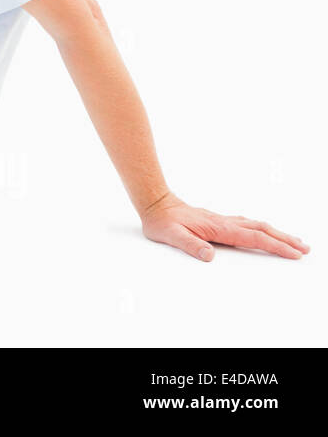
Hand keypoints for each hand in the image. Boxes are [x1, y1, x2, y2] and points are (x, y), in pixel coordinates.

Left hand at [139, 191, 309, 261]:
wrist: (155, 204)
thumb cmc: (162, 221)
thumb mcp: (171, 236)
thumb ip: (190, 245)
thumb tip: (209, 256)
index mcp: (218, 228)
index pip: (253, 238)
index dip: (275, 246)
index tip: (294, 253)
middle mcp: (224, 222)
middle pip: (261, 230)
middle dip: (284, 240)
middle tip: (304, 249)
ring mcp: (222, 220)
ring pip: (255, 226)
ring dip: (276, 233)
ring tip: (293, 241)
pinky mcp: (218, 221)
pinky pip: (246, 225)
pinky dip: (261, 230)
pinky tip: (263, 232)